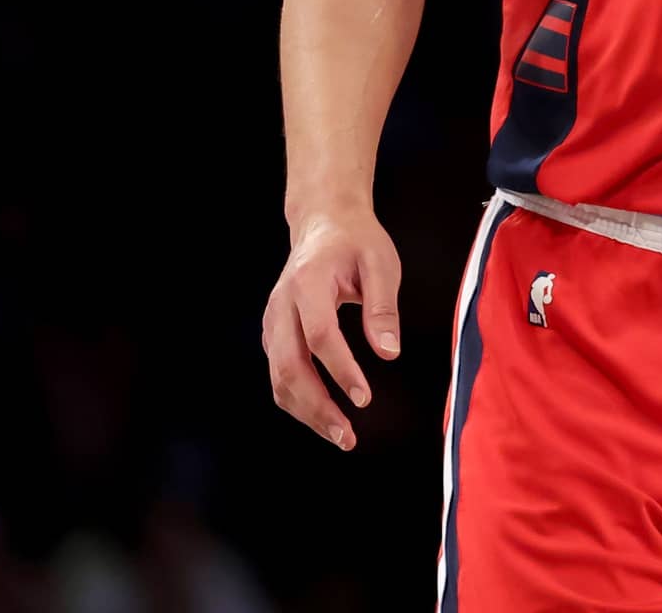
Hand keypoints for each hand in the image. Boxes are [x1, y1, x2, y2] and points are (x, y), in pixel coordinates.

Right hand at [262, 205, 402, 450]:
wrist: (323, 224)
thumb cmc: (355, 241)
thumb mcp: (381, 262)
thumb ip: (383, 308)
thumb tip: (388, 353)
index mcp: (308, 283)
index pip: (319, 335)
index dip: (340, 370)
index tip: (364, 397)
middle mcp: (282, 306)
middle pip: (289, 366)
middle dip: (316, 406)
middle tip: (347, 435)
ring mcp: (273, 321)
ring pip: (278, 377)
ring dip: (306, 412)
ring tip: (340, 436)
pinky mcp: (275, 334)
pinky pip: (279, 374)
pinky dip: (298, 401)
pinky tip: (323, 416)